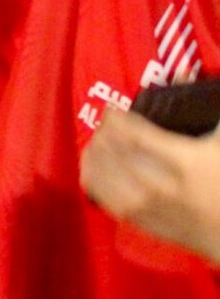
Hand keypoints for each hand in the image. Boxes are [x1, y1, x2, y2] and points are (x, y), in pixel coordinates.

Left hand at [83, 106, 219, 264]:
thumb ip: (214, 115)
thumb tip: (190, 76)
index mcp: (184, 162)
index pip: (136, 134)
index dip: (117, 118)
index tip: (111, 108)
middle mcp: (161, 184)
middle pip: (116, 152)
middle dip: (105, 132)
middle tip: (106, 122)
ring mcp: (149, 206)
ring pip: (105, 174)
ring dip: (95, 153)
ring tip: (97, 141)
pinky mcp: (141, 222)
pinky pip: (106, 198)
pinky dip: (93, 179)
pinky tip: (91, 167)